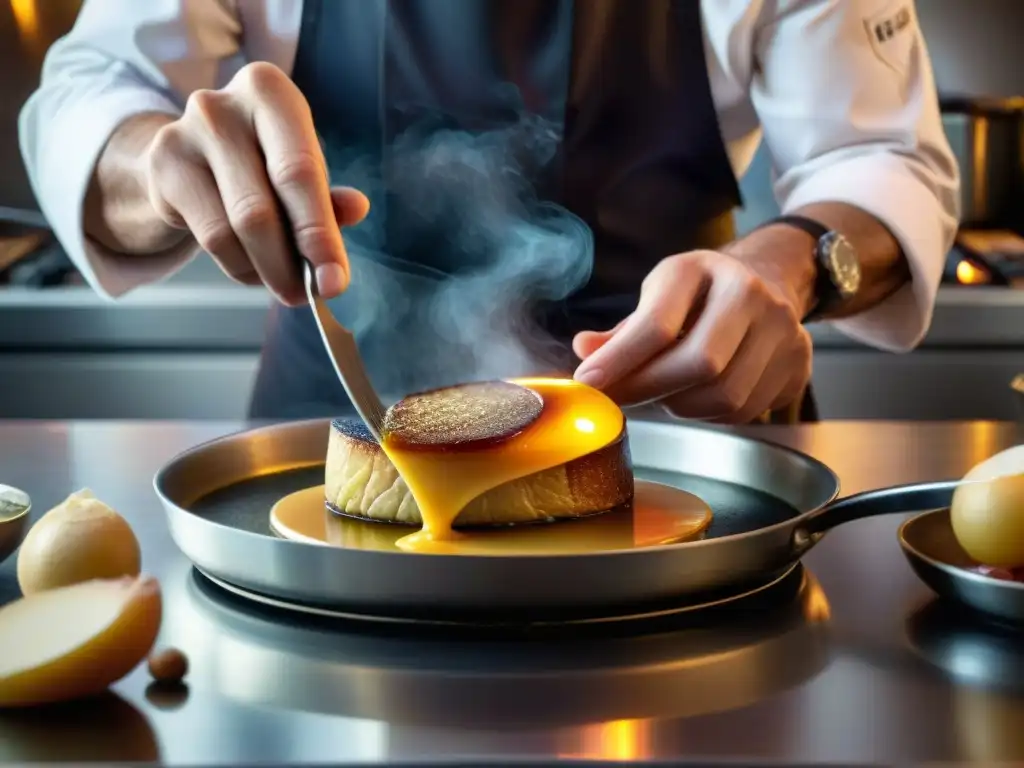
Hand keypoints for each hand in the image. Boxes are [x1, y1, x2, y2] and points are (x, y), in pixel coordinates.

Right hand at [143, 62, 368, 304]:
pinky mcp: (163, 168)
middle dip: (292, 262)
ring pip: (234, 228)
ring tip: (286, 284)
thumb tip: (356, 209)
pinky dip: (241, 266)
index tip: (336, 280)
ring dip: (267, 270)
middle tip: (311, 296)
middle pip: (262, 205)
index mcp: (270, 93)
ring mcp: (185, 134)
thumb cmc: (262, 161)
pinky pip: (211, 237)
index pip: (300, 172)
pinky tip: (255, 270)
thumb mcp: (300, 169)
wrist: (188, 154)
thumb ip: (327, 195)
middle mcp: (223, 107)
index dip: (319, 232)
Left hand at [572, 250, 812, 423]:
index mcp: (701, 268)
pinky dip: (712, 414)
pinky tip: (699, 395)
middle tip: (622, 397)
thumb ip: (622, 330)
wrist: (769, 282)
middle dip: (651, 390)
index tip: (589, 382)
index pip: (658, 323)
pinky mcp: (799, 363)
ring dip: (683, 405)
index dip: (620, 360)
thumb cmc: (700, 293)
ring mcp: (782, 329)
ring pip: (724, 396)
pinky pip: (747, 411)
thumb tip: (585, 352)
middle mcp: (749, 293)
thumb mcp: (658, 294)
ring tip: (666, 391)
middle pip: (699, 364)